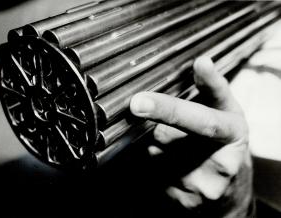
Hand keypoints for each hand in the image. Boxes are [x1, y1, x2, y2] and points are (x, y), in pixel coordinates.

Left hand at [130, 57, 250, 211]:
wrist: (231, 189)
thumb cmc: (224, 140)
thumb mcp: (226, 111)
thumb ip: (212, 89)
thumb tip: (201, 62)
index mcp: (232, 133)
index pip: (201, 120)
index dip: (169, 109)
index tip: (138, 101)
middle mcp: (221, 163)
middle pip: (164, 138)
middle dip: (155, 126)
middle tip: (151, 114)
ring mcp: (202, 186)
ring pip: (154, 155)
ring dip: (154, 144)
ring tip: (176, 146)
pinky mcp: (184, 201)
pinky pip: (152, 173)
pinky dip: (153, 162)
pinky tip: (171, 162)